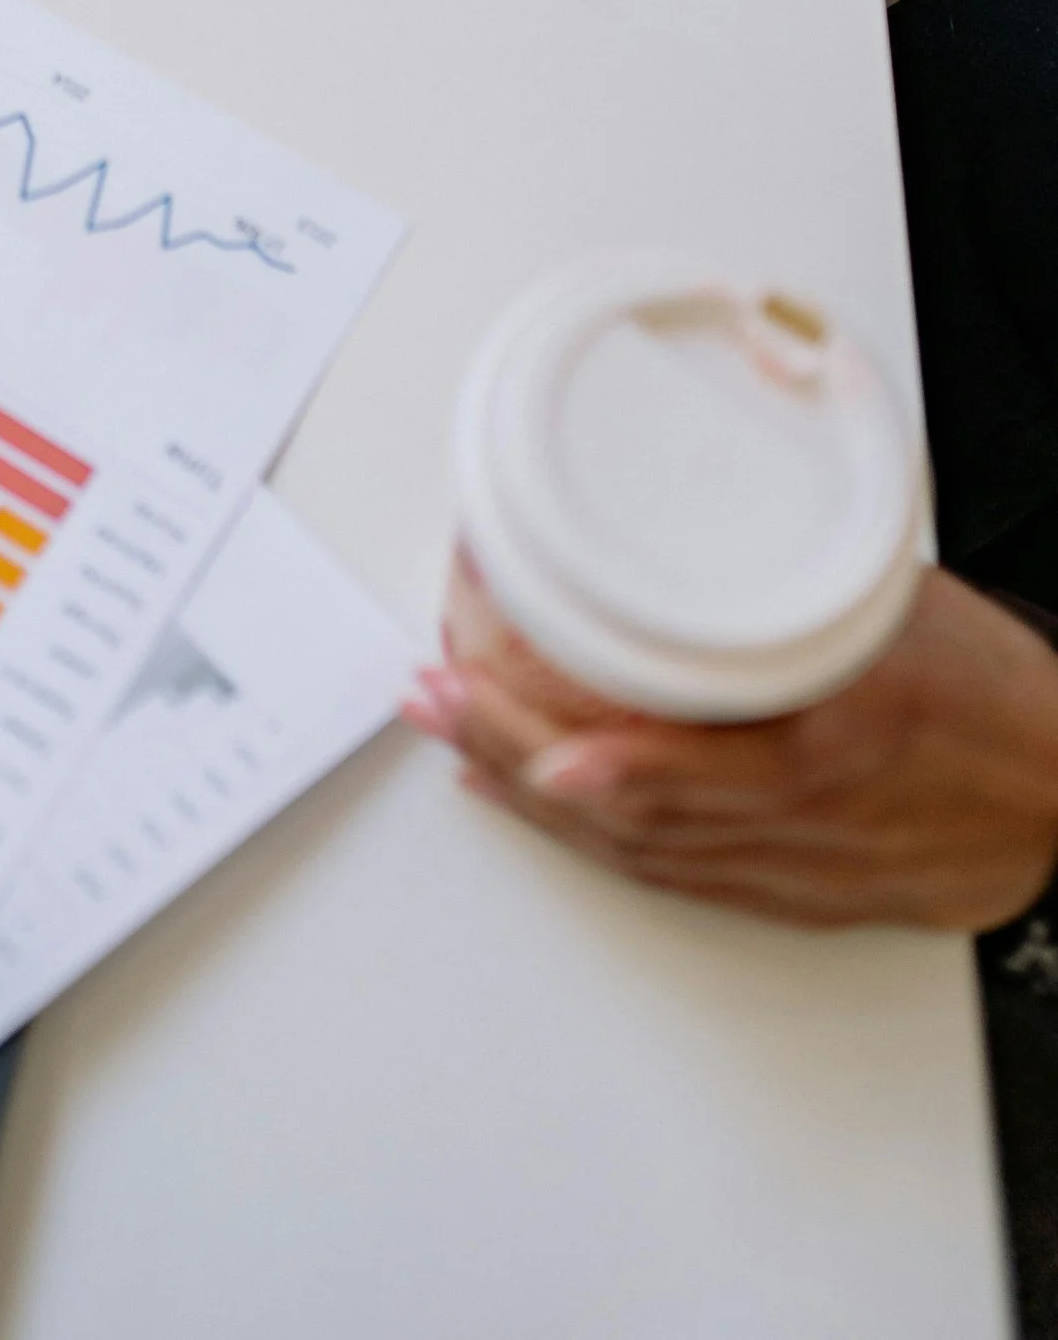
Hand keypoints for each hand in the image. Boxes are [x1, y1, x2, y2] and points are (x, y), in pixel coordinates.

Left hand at [406, 566, 1057, 932]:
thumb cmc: (996, 697)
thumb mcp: (900, 608)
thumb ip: (797, 588)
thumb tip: (692, 533)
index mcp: (835, 735)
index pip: (685, 751)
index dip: (586, 734)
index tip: (508, 698)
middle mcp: (803, 814)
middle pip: (630, 799)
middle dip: (511, 746)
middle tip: (433, 694)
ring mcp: (794, 866)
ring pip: (636, 842)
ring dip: (527, 793)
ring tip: (449, 735)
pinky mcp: (794, 895)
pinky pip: (671, 873)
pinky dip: (591, 837)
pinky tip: (530, 803)